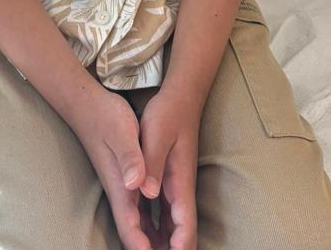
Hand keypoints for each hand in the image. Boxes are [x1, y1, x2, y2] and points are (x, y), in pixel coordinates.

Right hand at [72, 88, 161, 249]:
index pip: (131, 230)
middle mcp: (121, 192)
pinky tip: (164, 232)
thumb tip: (135, 184)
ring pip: (138, 226)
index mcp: (122, 187)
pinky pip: (140, 213)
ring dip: (154, 243)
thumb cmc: (106, 116)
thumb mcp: (122, 132)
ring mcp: (123, 187)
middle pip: (135, 235)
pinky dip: (152, 228)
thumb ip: (130, 157)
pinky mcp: (126, 180)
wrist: (88, 105)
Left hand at [123, 88, 199, 249]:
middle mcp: (180, 189)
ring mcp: (175, 186)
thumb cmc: (168, 114)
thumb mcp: (156, 135)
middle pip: (180, 233)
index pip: (184, 226)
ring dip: (163, 244)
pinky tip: (150, 239)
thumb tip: (147, 193)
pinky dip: (160, 231)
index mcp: (178, 182)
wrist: (180, 97)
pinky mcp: (169, 181)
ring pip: (173, 226)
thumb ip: (151, 163)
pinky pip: (166, 214)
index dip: (178, 248)